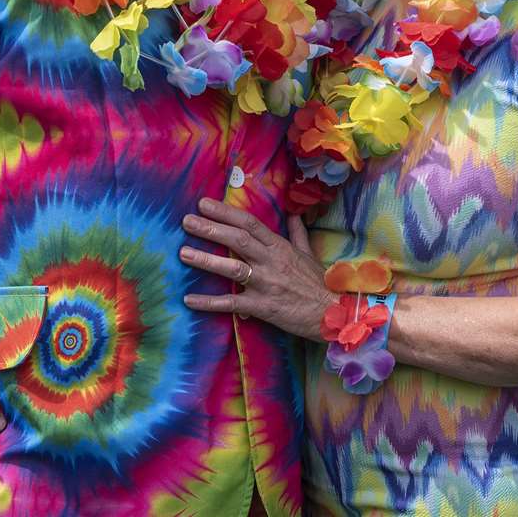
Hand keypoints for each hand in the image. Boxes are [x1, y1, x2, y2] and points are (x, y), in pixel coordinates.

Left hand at [180, 198, 336, 340]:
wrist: (333, 312)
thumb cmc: (319, 283)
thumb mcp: (309, 253)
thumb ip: (297, 232)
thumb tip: (294, 213)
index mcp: (279, 246)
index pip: (249, 223)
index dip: (226, 212)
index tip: (204, 204)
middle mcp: (271, 261)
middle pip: (237, 240)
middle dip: (210, 228)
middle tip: (186, 220)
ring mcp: (266, 284)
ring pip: (232, 268)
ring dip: (206, 260)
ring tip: (184, 252)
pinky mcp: (262, 307)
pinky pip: (231, 303)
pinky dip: (209, 302)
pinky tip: (189, 299)